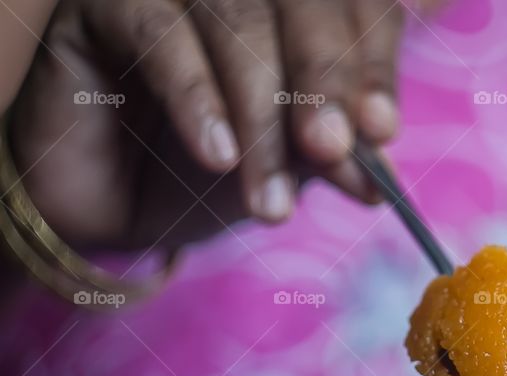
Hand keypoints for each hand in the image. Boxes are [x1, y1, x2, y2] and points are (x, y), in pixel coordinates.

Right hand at [9, 0, 409, 248]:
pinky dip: (196, 97)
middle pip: (303, 1)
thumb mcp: (284, 167)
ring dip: (262, 113)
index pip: (358, 8)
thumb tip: (379, 169)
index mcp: (299, 13)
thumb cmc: (207, 176)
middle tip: (332, 148)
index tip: (381, 131)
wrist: (113, 207)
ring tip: (272, 199)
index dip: (372, 64)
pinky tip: (217, 157)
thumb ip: (329, 153)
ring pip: (237, 19)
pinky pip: (159, 32)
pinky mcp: (109, 1)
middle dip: (324, 81)